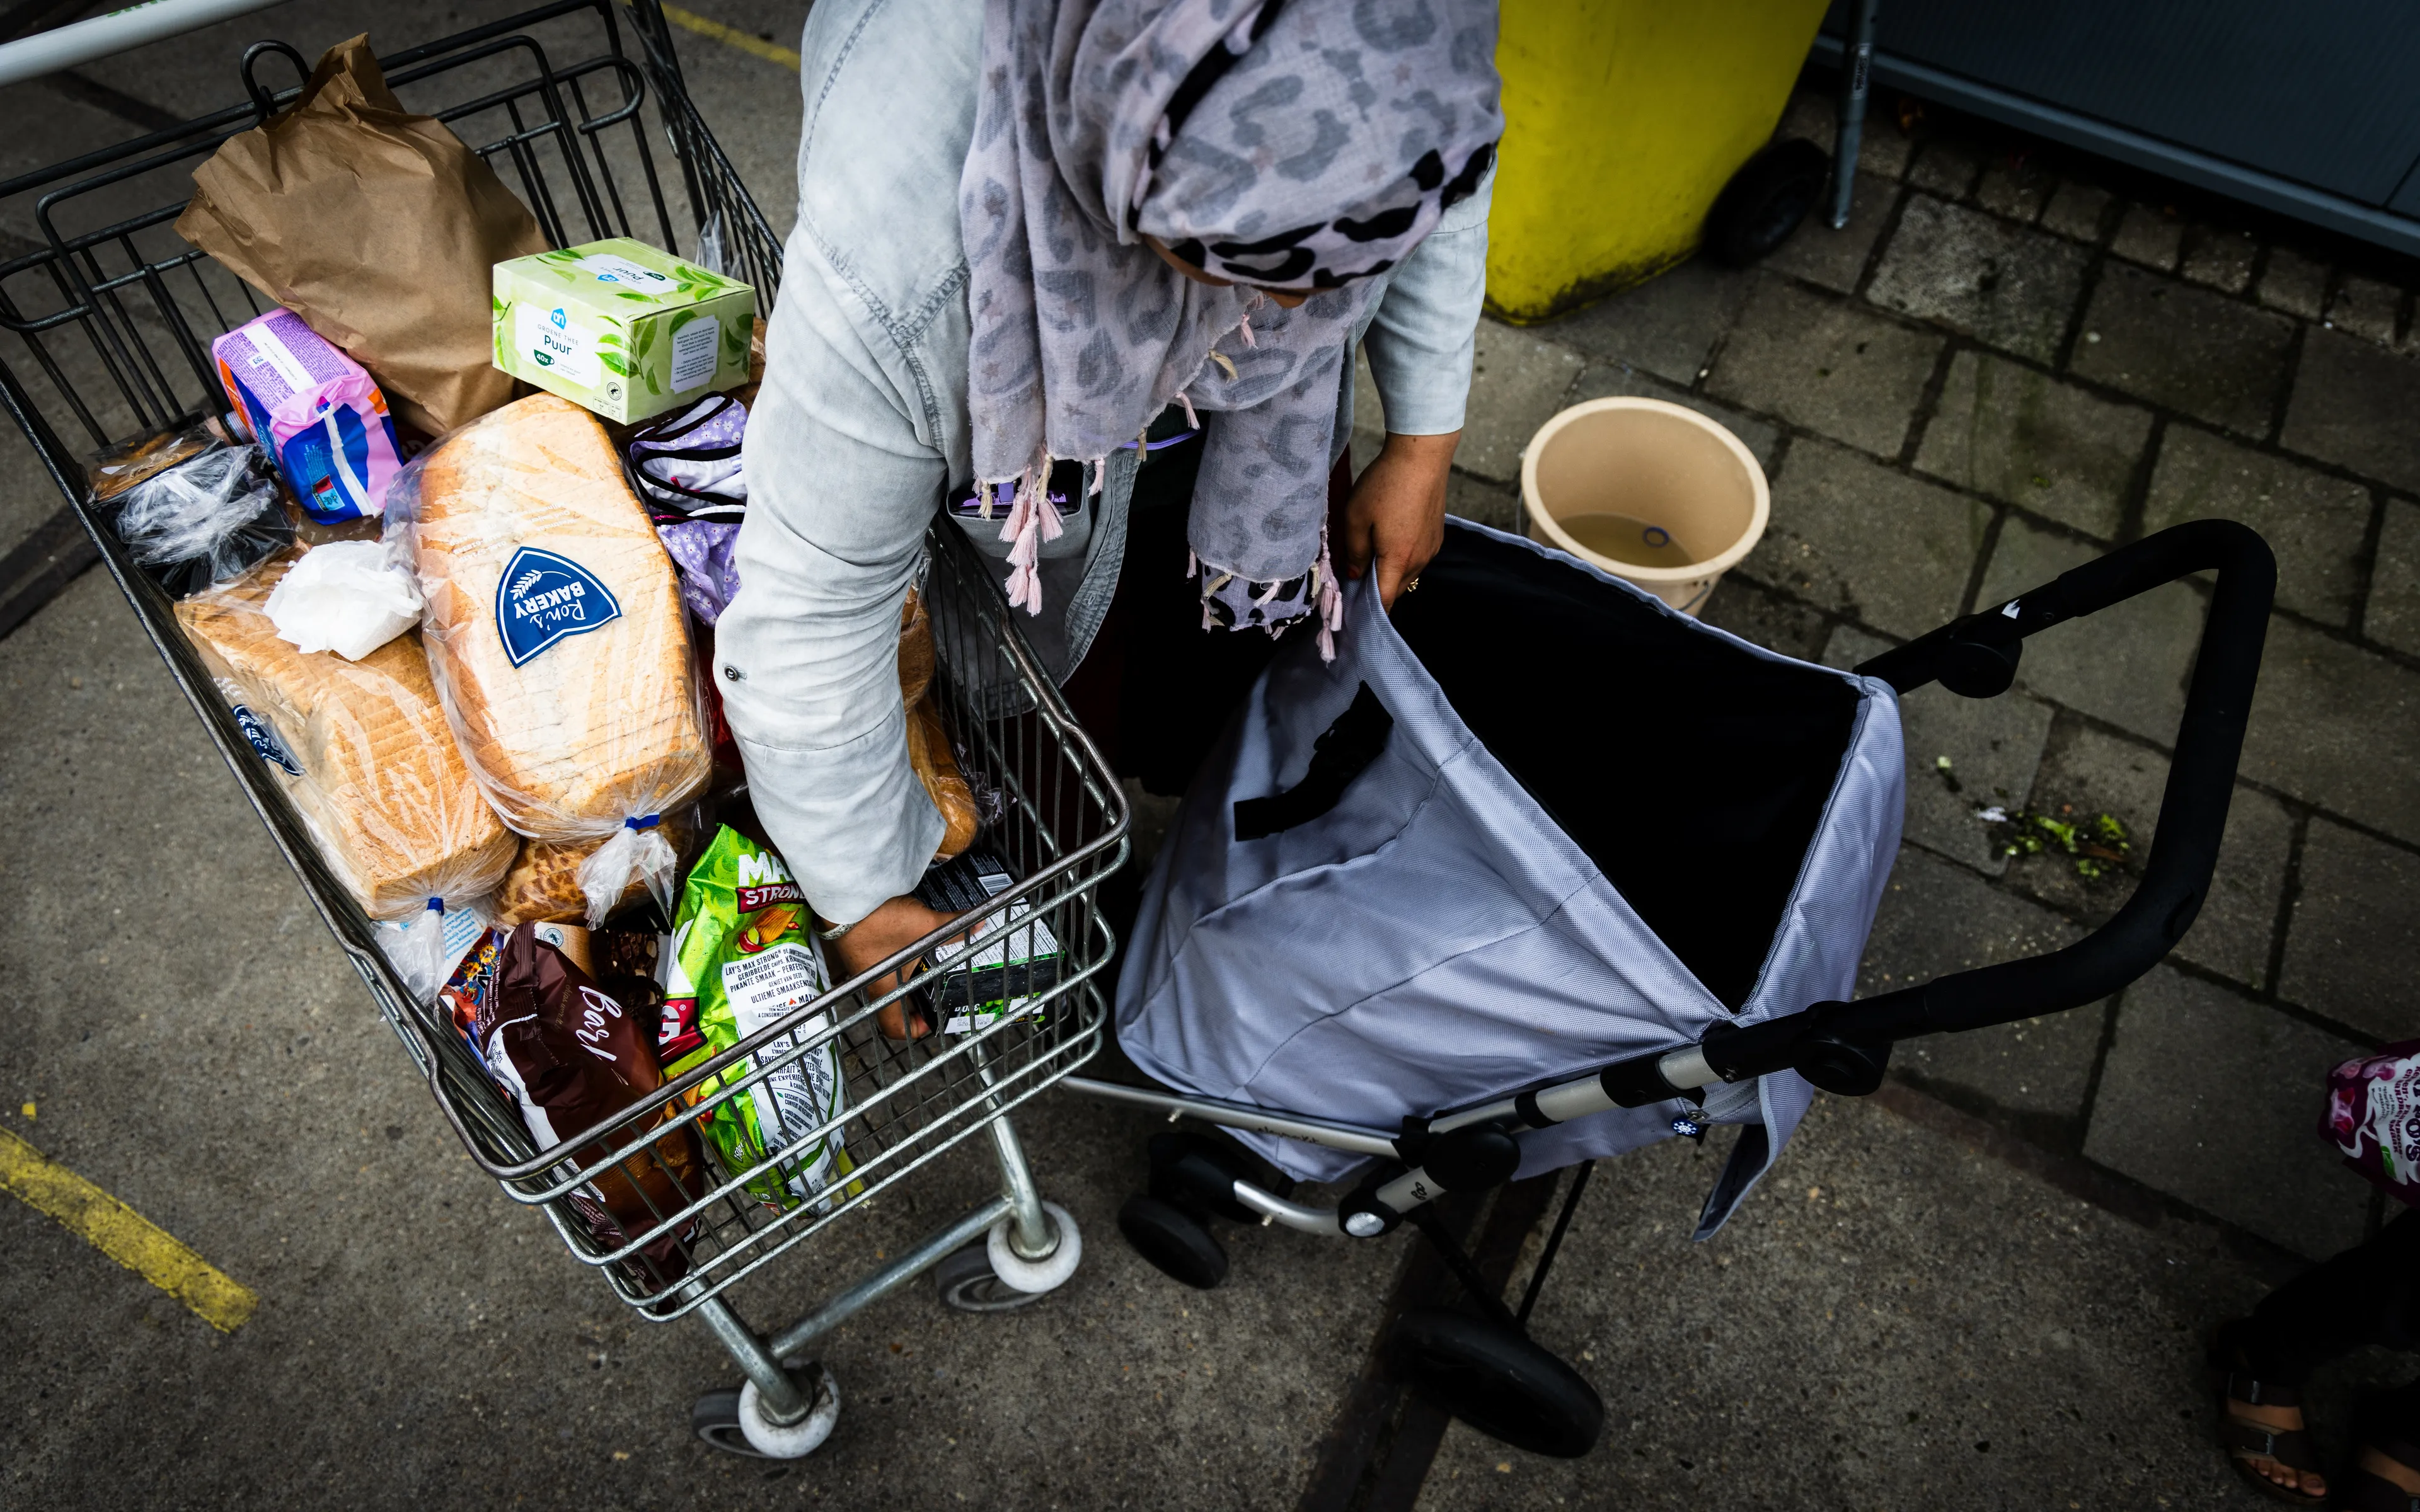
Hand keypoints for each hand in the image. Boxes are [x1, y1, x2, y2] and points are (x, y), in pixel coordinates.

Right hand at [827, 894, 956, 1039]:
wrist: (847, 897)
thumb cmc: (881, 921)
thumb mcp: (925, 925)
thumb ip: (953, 927)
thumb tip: (978, 924)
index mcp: (884, 988)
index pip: (894, 1027)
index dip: (915, 1029)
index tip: (932, 1018)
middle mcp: (872, 983)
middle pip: (895, 1006)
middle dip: (918, 1003)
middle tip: (937, 992)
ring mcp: (864, 968)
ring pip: (889, 986)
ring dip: (909, 982)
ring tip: (930, 969)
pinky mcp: (862, 952)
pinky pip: (884, 967)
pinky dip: (900, 965)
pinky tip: (913, 948)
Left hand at [1340, 430, 1457, 608]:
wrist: (1421, 456)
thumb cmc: (1386, 484)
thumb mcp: (1356, 517)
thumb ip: (1353, 551)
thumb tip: (1354, 574)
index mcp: (1398, 560)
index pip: (1385, 601)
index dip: (1369, 610)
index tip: (1352, 609)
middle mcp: (1420, 559)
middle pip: (1396, 589)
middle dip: (1376, 590)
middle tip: (1354, 577)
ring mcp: (1431, 547)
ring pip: (1407, 573)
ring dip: (1389, 572)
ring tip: (1370, 554)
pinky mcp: (1437, 535)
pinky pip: (1417, 557)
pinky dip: (1402, 558)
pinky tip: (1389, 538)